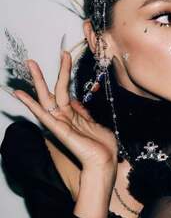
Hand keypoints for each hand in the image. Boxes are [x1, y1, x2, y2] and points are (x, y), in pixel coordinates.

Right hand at [14, 52, 117, 170]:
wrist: (104, 161)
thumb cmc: (103, 146)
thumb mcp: (95, 123)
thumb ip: (85, 112)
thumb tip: (78, 101)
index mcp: (74, 115)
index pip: (65, 90)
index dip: (64, 72)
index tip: (65, 56)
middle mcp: (65, 117)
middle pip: (54, 90)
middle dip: (47, 73)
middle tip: (35, 59)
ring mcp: (60, 122)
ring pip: (47, 97)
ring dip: (39, 80)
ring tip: (30, 64)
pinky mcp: (58, 129)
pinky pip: (42, 114)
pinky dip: (30, 103)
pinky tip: (20, 94)